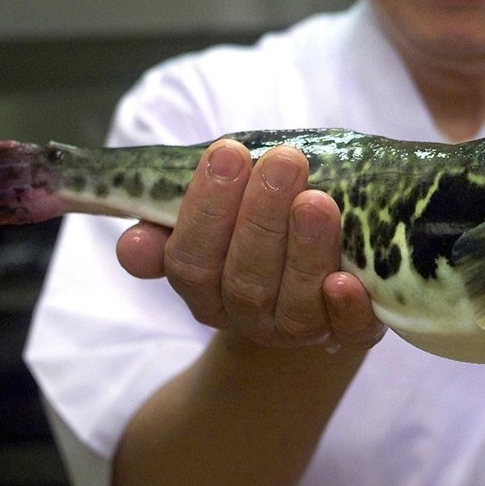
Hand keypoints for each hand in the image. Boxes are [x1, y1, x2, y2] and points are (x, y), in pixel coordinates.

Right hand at [116, 140, 385, 350]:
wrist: (326, 274)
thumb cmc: (264, 224)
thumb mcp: (218, 214)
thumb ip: (171, 219)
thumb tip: (133, 244)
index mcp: (205, 286)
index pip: (191, 260)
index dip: (206, 209)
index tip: (229, 153)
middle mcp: (248, 315)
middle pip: (244, 280)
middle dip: (262, 218)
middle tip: (284, 161)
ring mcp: (300, 330)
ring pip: (294, 304)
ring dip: (305, 251)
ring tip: (318, 201)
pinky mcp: (351, 332)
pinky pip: (348, 331)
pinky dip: (347, 308)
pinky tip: (347, 280)